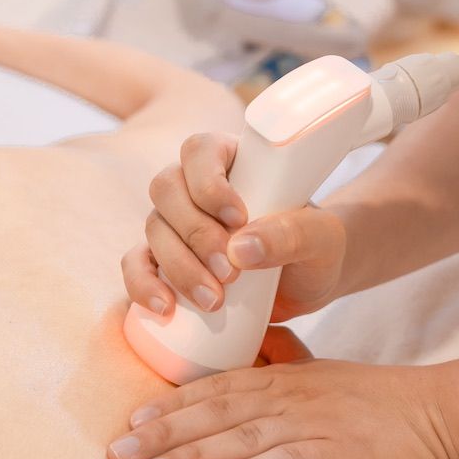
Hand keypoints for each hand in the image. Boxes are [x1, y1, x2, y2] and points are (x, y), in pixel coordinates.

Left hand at [108, 330, 458, 458]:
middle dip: (160, 434)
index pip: (213, 390)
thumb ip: (281, 385)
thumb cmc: (380, 404)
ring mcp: (311, 425)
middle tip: (115, 455)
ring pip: (237, 439)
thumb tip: (243, 391)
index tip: (129, 422)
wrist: (442, 411)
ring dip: (188, 458)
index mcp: (282, 380)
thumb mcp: (322, 384)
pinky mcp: (338, 456)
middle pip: (211, 413)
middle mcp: (287, 398)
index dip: (168, 406)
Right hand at [120, 130, 347, 320]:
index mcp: (232, 161)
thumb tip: (241, 248)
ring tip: (214, 300)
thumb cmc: (316, 247)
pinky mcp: (166, 261)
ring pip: (153, 229)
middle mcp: (195, 187)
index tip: (238, 218)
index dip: (209, 182)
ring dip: (179, 266)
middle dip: (195, 234)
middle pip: (167, 190)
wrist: (310, 282)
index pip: (200, 151)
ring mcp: (177, 224)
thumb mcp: (321, 239)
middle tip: (231, 272)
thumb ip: (292, 234)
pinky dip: (142, 284)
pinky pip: (137, 264)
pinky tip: (165, 307)